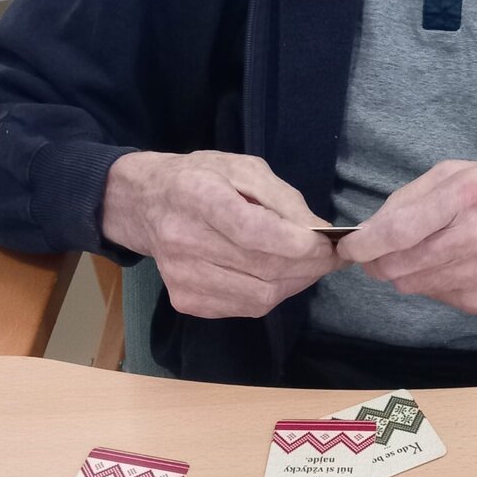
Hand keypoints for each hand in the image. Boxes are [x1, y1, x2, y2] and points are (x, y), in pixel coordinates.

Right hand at [101, 150, 336, 317]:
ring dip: (296, 283)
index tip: (327, 243)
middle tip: (330, 256)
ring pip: (260, 296)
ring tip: (309, 265)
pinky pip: (245, 308)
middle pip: (263, 268)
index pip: (254, 232)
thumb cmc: (200, 177)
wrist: (145, 203)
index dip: (298, 244)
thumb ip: (283, 199)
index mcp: (198, 196)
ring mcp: (182, 276)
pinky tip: (279, 275)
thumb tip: (320, 233)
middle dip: (309, 266)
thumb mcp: (243, 169)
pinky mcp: (185, 300)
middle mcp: (184, 240)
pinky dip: (272, 294)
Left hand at [336, 160, 476, 315]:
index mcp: (467, 196)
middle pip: (398, 267)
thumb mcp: (458, 171)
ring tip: (430, 248)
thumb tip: (368, 233)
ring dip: (407, 270)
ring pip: (412, 285)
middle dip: (379, 260)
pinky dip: (434, 280)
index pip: (398, 232)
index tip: (349, 246)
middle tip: (382, 248)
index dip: (364, 245)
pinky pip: (437, 296)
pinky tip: (456, 262)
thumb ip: (409, 199)